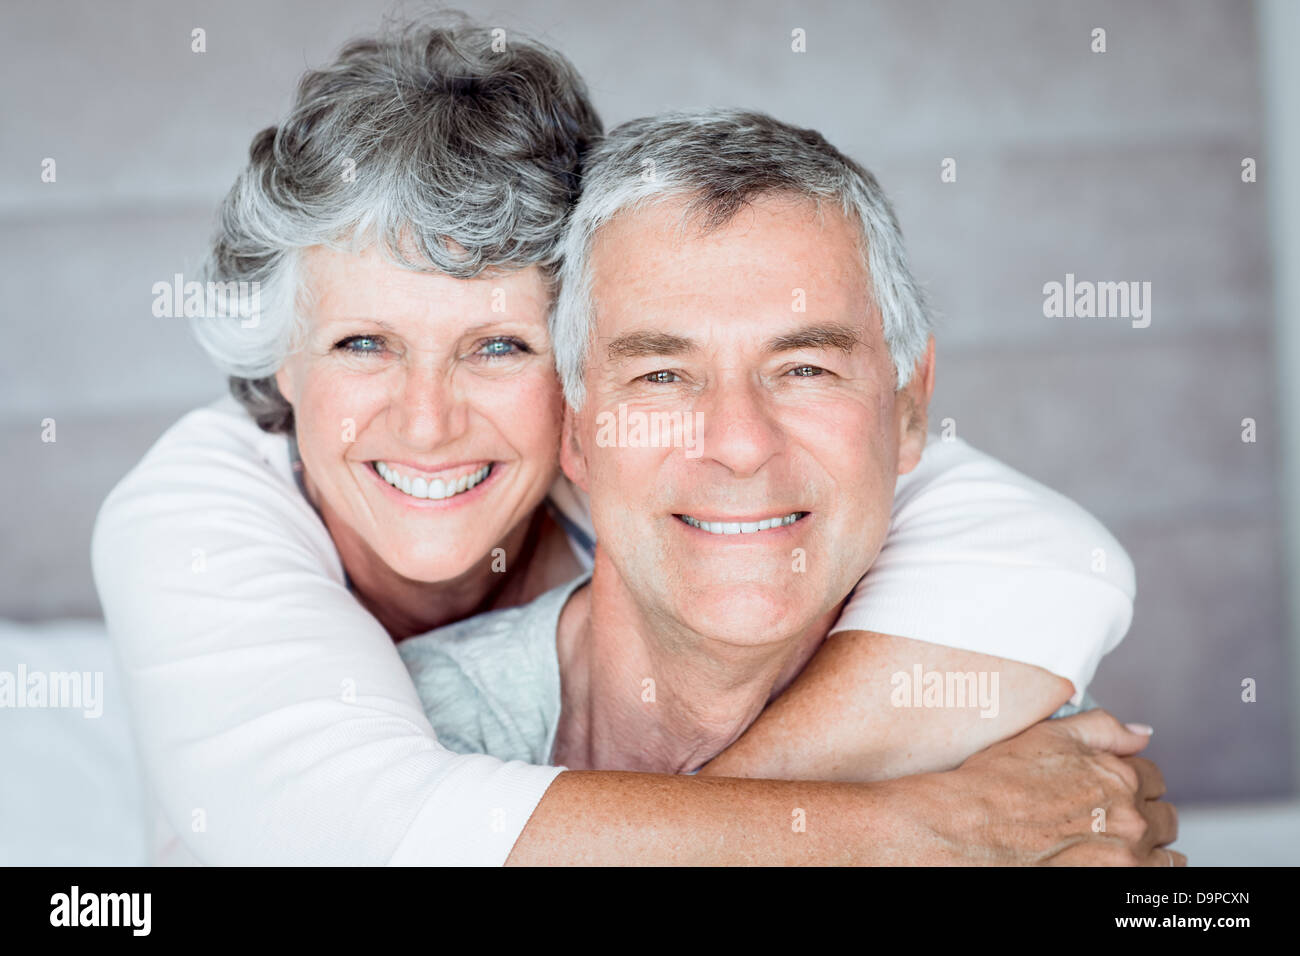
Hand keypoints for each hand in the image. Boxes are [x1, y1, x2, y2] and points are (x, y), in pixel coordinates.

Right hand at [937, 709, 1184, 865]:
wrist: (971, 827)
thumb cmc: (999, 781)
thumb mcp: (1049, 736)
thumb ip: (1103, 728)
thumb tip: (1142, 732)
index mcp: (1119, 776)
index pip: (1152, 777)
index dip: (1133, 779)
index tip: (1117, 788)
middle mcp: (1130, 818)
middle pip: (1164, 816)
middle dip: (1145, 812)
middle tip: (1117, 817)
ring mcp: (1125, 857)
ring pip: (1165, 852)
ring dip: (1149, 845)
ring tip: (1121, 844)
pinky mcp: (1115, 881)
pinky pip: (1156, 878)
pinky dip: (1148, 869)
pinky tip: (1124, 862)